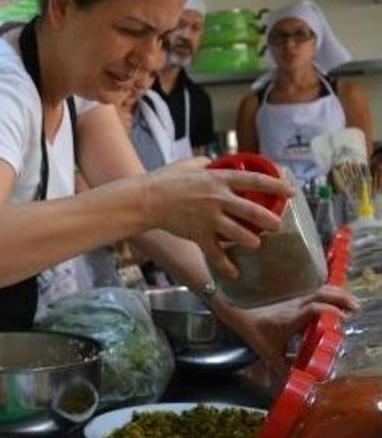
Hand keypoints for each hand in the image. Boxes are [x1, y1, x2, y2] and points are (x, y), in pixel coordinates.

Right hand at [143, 158, 294, 278]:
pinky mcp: (198, 234)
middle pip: (253, 210)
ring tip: (256, 244)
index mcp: (219, 179)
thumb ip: (206, 164)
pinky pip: (216, 253)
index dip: (277, 185)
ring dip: (252, 241)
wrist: (145, 200)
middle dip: (270, 219)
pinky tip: (234, 273)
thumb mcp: (189, 164)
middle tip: (278, 225)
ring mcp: (209, 218)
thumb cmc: (164, 179)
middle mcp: (218, 198)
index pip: (255, 180)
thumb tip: (215, 164)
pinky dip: (225, 265)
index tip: (292, 192)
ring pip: (240, 233)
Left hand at [215, 285, 358, 367]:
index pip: (313, 309)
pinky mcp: (295, 299)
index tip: (343, 319)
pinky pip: (315, 293)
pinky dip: (330, 295)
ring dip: (337, 294)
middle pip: (320, 294)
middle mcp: (295, 307)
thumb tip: (302, 382)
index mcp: (290, 319)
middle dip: (341, 298)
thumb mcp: (269, 353)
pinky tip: (338, 303)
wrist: (239, 313)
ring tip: (352, 305)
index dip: (329, 311)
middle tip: (355, 308)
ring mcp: (295, 301)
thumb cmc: (255, 333)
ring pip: (319, 290)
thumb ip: (285, 368)